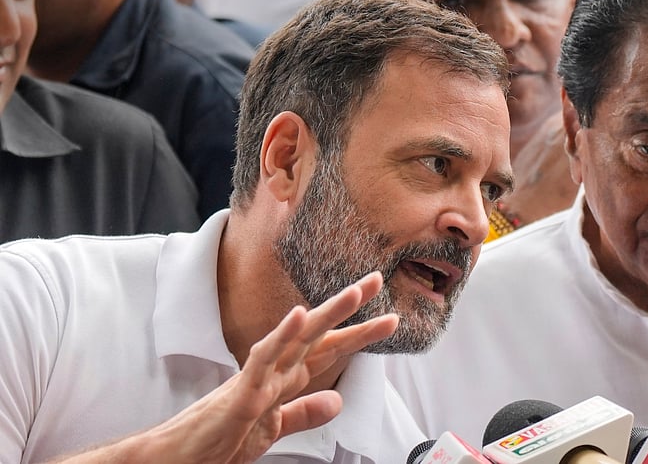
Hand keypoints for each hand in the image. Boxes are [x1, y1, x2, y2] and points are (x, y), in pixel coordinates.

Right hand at [54, 272, 397, 463]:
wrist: (181, 459)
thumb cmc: (219, 440)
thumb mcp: (273, 429)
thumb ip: (304, 412)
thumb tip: (338, 399)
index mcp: (283, 379)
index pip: (328, 349)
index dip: (358, 332)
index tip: (388, 317)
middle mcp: (274, 370)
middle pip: (318, 333)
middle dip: (348, 307)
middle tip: (377, 280)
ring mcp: (258, 378)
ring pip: (297, 338)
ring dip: (327, 313)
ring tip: (355, 292)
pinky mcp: (241, 393)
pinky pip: (263, 360)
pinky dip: (282, 337)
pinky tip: (298, 316)